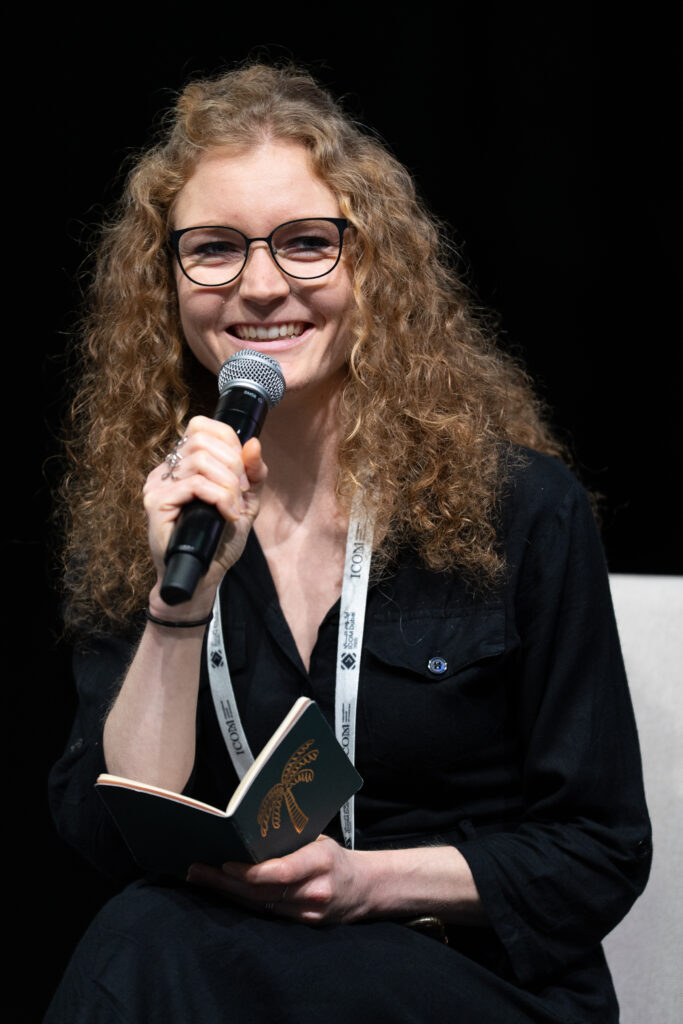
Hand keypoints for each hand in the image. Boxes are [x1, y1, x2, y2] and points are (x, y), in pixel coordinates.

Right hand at [144, 417, 266, 611]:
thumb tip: (254, 443)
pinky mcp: (156, 503)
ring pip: (200, 461)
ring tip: (235, 508)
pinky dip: (219, 497)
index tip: (243, 471)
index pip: (202, 426)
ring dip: (228, 484)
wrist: (204, 576)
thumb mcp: (245, 502)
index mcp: (184, 464)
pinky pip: (194, 485)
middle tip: (242, 493)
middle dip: (233, 464)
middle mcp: (167, 469)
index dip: (229, 441)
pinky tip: (227, 515)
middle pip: (202, 440)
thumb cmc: (219, 541)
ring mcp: (158, 485)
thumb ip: (253, 474)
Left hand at [187, 836, 370, 924]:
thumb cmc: (335, 858)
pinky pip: (266, 914)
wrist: (364, 889)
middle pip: (262, 891)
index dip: (251, 871)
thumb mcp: (318, 841)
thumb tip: (248, 834)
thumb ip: (289, 842)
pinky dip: (242, 902)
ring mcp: (308, 913)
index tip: (225, 863)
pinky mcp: (302, 926)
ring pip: (259, 905)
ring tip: (201, 878)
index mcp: (321, 861)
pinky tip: (223, 892)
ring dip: (226, 892)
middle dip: (225, 881)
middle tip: (197, 870)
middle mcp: (314, 891)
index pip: (282, 872)